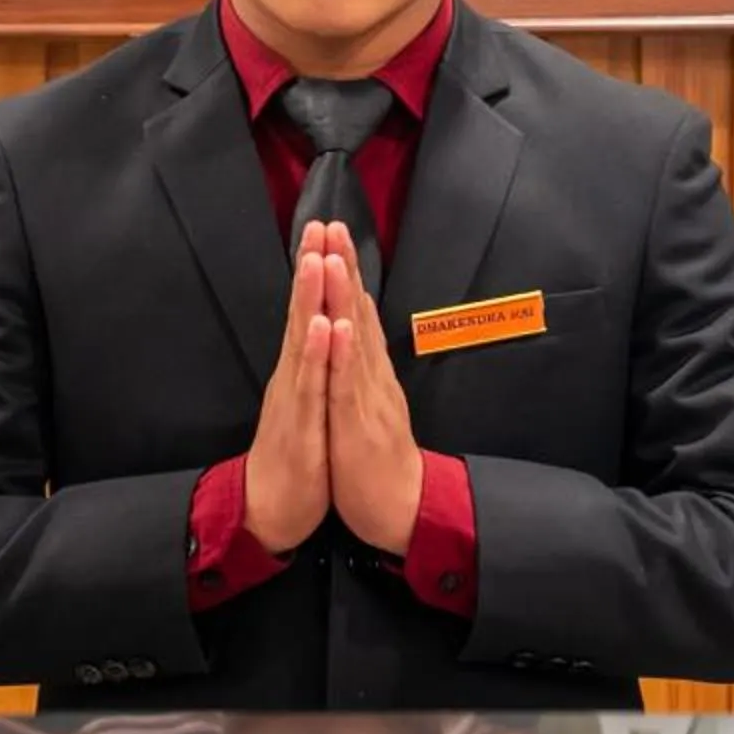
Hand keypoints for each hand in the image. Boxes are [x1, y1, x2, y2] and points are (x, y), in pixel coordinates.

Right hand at [242, 235, 334, 555]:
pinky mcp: (299, 425)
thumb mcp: (307, 403)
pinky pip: (309, 385)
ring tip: (316, 260)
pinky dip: (314, 354)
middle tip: (317, 225)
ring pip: (302, 340)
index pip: (308, 310)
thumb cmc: (293, 456)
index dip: (316, 270)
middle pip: (301, 312)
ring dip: (309, 299)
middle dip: (310, 268)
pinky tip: (319, 326)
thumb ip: (312, 365)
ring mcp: (294, 398)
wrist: (270, 510)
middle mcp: (293, 375)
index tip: (324, 229)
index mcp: (300, 369)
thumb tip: (318, 327)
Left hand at [318, 226, 424, 557]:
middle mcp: (371, 375)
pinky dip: (345, 355)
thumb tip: (362, 320)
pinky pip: (349, 387)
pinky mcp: (360, 426)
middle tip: (333, 224)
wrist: (402, 510)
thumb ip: (367, 360)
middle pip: (357, 313)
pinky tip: (339, 326)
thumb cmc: (379, 458)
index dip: (343, 270)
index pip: (355, 310)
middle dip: (343, 267)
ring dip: (342, 298)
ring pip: (353, 340)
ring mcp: (367, 398)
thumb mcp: (370, 401)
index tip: (331, 231)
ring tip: (331, 258)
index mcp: (368, 370)